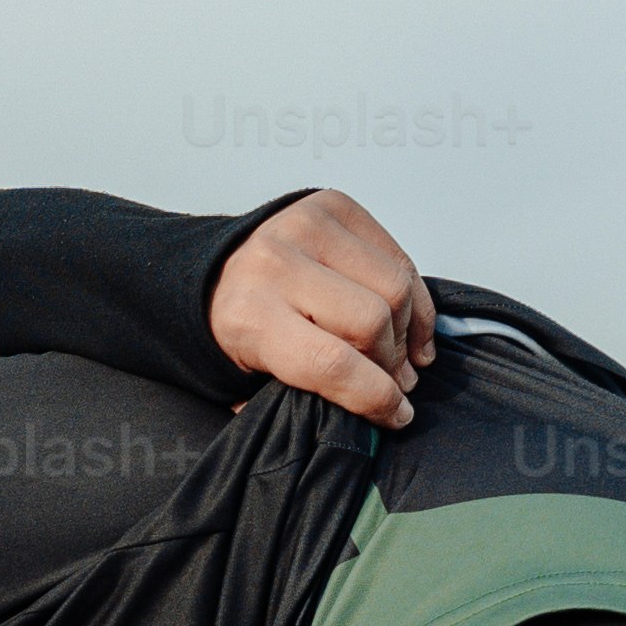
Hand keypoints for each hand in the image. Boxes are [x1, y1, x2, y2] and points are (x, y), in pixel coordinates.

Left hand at [210, 189, 436, 424]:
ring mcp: (306, 226)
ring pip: (394, 286)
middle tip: (393, 383)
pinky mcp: (333, 205)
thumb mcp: (248, 380)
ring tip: (401, 355)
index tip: (396, 415)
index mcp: (249, 316)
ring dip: (407, 330)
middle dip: (391, 364)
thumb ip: (301, 401)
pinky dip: (413, 297)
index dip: (376, 398)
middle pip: (371, 322)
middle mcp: (276, 263)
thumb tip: (368, 419)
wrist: (212, 269)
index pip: (332, 364)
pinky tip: (409, 325)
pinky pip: (397, 256)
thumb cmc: (237, 330)